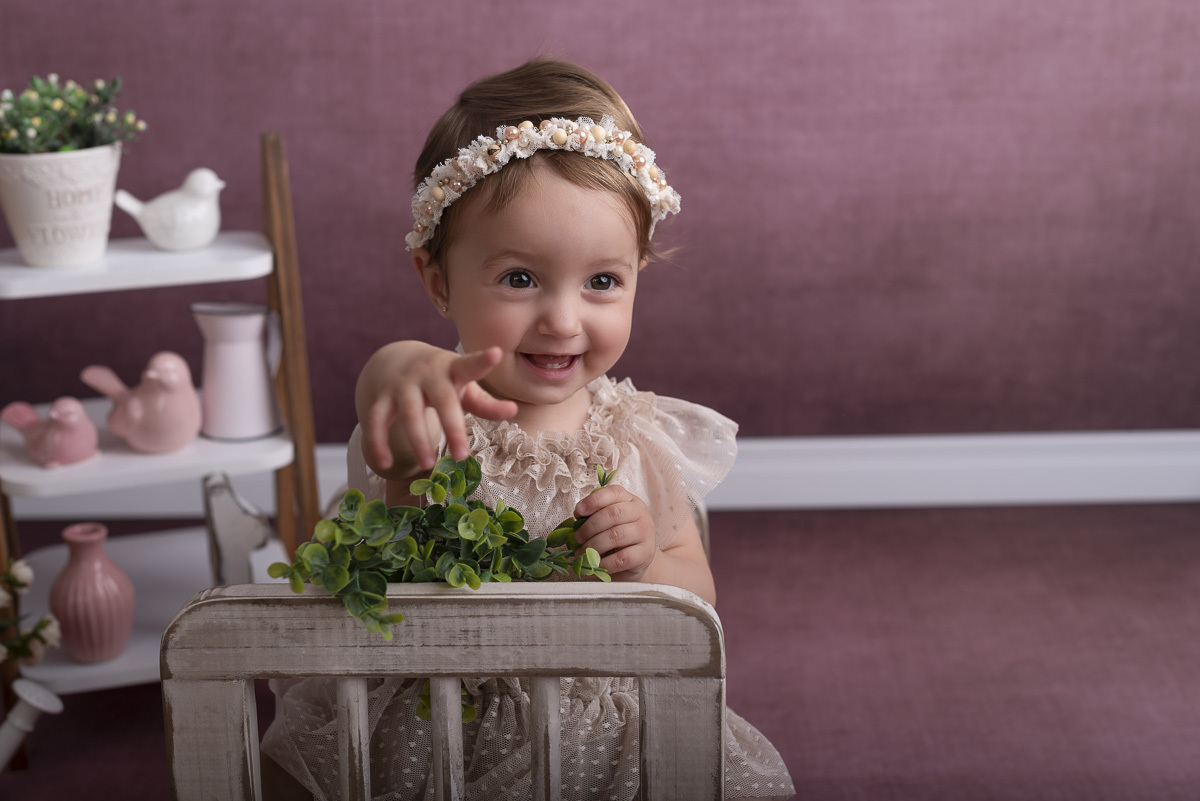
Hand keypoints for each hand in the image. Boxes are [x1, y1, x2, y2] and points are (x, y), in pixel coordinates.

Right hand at [357, 343, 517, 473]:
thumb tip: (513, 410)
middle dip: (452, 428)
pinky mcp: (381, 398)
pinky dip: (378, 443)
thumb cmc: (441, 379)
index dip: (482, 361)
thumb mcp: (463, 385)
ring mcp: (402, 385)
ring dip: (417, 440)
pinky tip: (385, 463)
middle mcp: (426, 374)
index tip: (496, 353)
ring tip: (428, 465)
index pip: (469, 365)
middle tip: (462, 456)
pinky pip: (376, 421)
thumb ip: (486, 402)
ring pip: (408, 413)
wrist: (396, 359)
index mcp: (452, 368)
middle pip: (441, 400)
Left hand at [571, 486, 656, 581]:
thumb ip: (594, 515)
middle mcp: (641, 513)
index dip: (594, 500)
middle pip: (614, 514)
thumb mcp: (608, 522)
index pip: (614, 493)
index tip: (578, 512)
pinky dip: (603, 563)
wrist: (638, 560)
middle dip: (590, 526)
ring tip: (581, 553)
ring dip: (593, 546)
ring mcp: (646, 533)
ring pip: (616, 536)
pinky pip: (621, 558)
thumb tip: (578, 515)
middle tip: (577, 538)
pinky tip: (593, 565)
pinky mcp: (646, 553)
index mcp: (630, 500)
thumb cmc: (618, 538)